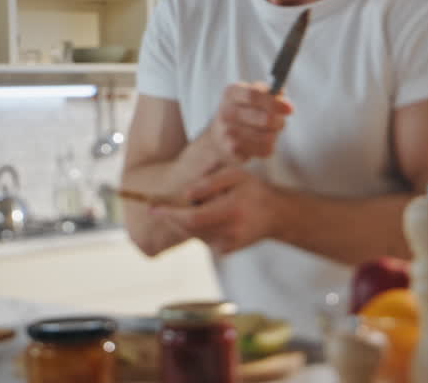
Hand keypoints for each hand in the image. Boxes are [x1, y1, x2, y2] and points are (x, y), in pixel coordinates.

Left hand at [154, 164, 278, 255]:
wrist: (276, 215)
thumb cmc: (252, 190)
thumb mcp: (235, 175)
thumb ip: (210, 183)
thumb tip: (185, 195)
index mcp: (232, 212)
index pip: (193, 218)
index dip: (170, 214)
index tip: (152, 208)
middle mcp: (229, 233)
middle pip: (189, 228)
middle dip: (172, 216)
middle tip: (158, 204)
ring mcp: (227, 246)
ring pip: (193, 233)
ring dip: (185, 220)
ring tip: (202, 204)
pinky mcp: (224, 252)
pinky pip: (201, 237)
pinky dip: (196, 226)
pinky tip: (209, 214)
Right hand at [205, 82, 293, 161]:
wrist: (218, 138)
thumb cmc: (242, 112)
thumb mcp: (251, 96)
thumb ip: (268, 92)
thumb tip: (281, 94)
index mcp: (232, 93)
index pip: (254, 95)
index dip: (274, 102)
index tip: (289, 108)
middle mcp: (227, 111)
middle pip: (264, 119)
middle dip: (278, 122)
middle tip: (281, 122)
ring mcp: (228, 132)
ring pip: (267, 137)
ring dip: (273, 135)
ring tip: (269, 132)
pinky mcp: (232, 151)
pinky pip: (263, 150)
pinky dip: (267, 147)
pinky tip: (259, 143)